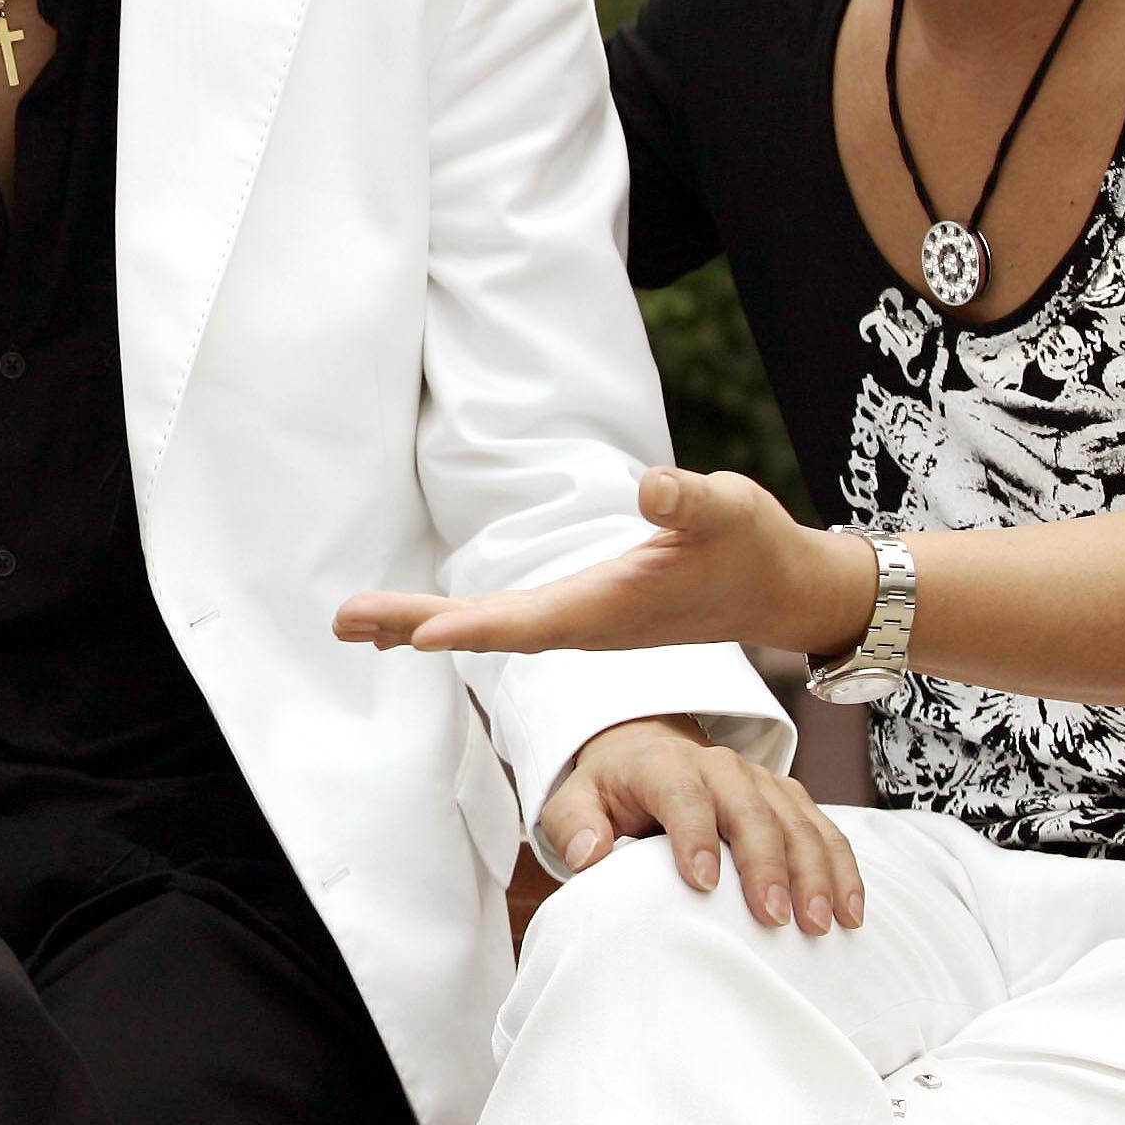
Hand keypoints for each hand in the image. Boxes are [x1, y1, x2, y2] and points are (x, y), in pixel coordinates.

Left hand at [335, 468, 878, 658]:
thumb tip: (652, 487)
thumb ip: (692, 501)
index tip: (419, 637)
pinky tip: (420, 624)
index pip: (530, 621)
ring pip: (489, 628)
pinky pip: (505, 622)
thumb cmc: (753, 546)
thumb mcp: (729, 510)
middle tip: (343, 623)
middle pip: (487, 630)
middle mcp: (586, 625)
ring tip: (355, 626)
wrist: (780, 589)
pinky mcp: (584, 613)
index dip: (474, 626)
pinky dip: (457, 621)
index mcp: (611, 608)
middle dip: (414, 625)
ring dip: (421, 625)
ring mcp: (582, 623)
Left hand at [539, 716, 863, 932]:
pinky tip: (851, 912)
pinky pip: (825, 829)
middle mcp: (719, 766)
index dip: (693, 835)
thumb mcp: (575, 801)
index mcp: (664, 765)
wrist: (648, 754)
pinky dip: (841, 867)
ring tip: (821, 924)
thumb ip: (573, 825)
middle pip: (750, 810)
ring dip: (814, 871)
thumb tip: (588, 854)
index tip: (701, 884)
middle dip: (766, 863)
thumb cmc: (610, 793)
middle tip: (774, 918)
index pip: (683, 795)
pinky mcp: (788, 798)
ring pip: (797, 820)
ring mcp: (761, 781)